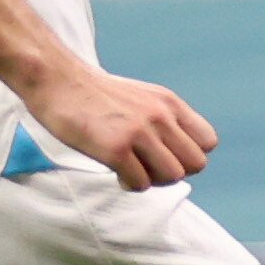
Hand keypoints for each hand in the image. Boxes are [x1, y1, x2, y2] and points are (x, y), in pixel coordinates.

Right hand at [27, 64, 214, 190]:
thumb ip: (164, 119)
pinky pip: (140, 183)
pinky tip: (116, 172)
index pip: (207, 142)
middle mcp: (160, 116)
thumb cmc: (96, 94)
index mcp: (170, 103)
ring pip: (172, 176)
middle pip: (196, 164)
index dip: (189, 155)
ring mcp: (139, 132)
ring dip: (153, 181)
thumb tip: (179, 152)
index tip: (165, 154)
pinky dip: (130, 184)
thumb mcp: (143, 97)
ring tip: (132, 170)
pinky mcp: (115, 148)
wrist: (57, 81)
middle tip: (149, 168)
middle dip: (174, 172)